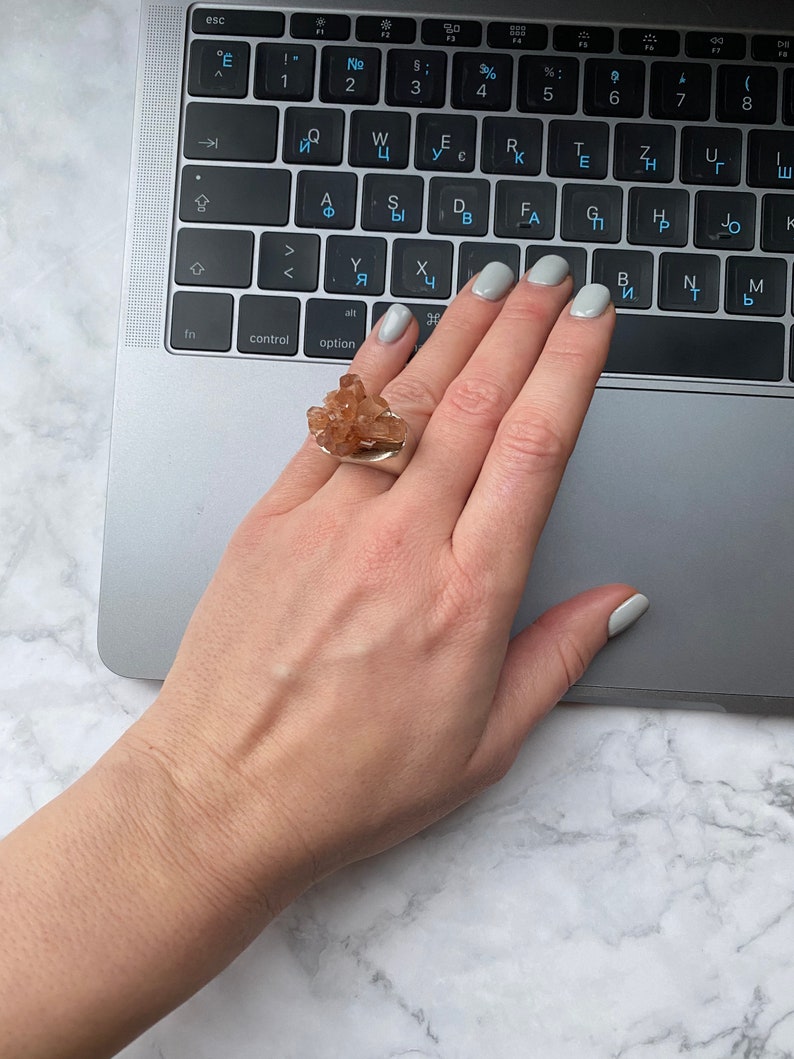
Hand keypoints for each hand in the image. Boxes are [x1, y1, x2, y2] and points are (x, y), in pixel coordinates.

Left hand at [128, 259, 644, 922]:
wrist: (225, 793)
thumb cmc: (351, 781)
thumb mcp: (485, 744)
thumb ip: (559, 658)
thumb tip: (618, 601)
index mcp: (468, 597)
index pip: (536, 449)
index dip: (571, 367)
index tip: (591, 318)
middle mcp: (404, 544)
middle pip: (478, 404)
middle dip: (522, 326)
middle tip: (549, 276)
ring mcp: (332, 523)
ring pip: (407, 401)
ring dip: (457, 332)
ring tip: (490, 283)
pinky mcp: (273, 519)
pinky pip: (331, 425)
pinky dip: (368, 372)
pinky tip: (396, 332)